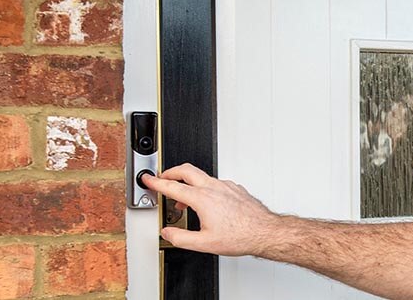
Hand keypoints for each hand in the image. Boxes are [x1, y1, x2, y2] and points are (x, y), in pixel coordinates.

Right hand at [140, 163, 280, 255]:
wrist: (264, 232)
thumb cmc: (240, 236)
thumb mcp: (203, 243)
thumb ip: (180, 238)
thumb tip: (168, 233)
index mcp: (202, 199)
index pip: (172, 186)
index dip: (156, 182)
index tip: (148, 179)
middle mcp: (214, 188)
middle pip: (186, 170)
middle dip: (170, 172)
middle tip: (162, 178)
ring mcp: (226, 186)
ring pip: (202, 176)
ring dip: (188, 182)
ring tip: (183, 198)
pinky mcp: (235, 189)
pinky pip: (215, 182)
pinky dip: (204, 187)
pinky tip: (206, 201)